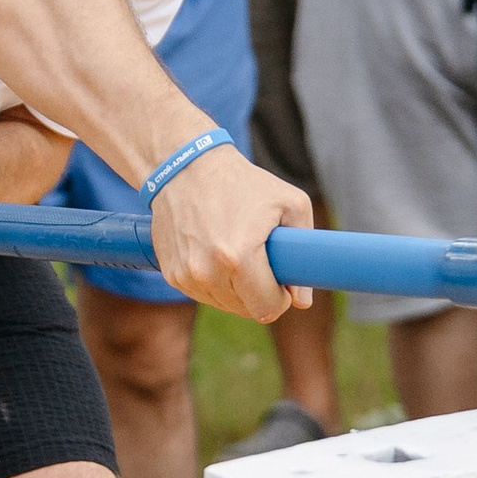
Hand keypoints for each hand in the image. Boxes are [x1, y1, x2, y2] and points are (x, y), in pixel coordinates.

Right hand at [150, 144, 311, 321]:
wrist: (186, 167)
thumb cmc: (243, 182)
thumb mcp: (289, 203)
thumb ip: (305, 252)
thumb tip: (303, 302)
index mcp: (238, 257)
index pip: (267, 309)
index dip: (281, 299)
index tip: (281, 282)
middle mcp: (207, 272)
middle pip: (246, 310)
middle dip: (259, 292)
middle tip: (261, 261)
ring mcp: (185, 275)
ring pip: (224, 305)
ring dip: (236, 289)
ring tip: (236, 252)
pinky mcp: (171, 274)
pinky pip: (203, 294)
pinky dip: (214, 282)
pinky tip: (215, 252)